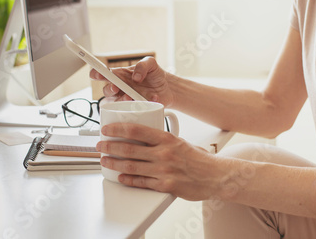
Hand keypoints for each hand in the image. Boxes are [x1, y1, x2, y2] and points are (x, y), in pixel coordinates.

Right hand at [90, 57, 173, 105]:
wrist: (168, 88)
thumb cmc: (155, 75)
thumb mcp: (151, 64)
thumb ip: (143, 65)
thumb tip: (135, 76)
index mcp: (121, 75)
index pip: (104, 74)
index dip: (96, 74)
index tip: (96, 74)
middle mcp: (121, 88)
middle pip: (106, 91)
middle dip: (109, 89)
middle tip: (116, 88)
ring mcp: (128, 99)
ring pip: (116, 104)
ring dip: (122, 101)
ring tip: (131, 96)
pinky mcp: (136, 109)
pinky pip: (134, 111)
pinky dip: (143, 104)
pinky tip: (152, 98)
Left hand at [96, 123, 221, 200]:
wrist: (215, 176)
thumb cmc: (198, 159)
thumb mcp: (180, 141)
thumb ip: (162, 139)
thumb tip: (142, 136)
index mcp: (167, 139)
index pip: (136, 130)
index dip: (118, 129)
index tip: (107, 129)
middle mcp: (163, 154)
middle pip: (129, 149)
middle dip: (110, 147)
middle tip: (100, 145)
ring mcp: (163, 171)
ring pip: (131, 166)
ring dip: (114, 163)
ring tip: (104, 160)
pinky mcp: (164, 186)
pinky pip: (141, 182)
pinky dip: (128, 179)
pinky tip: (120, 176)